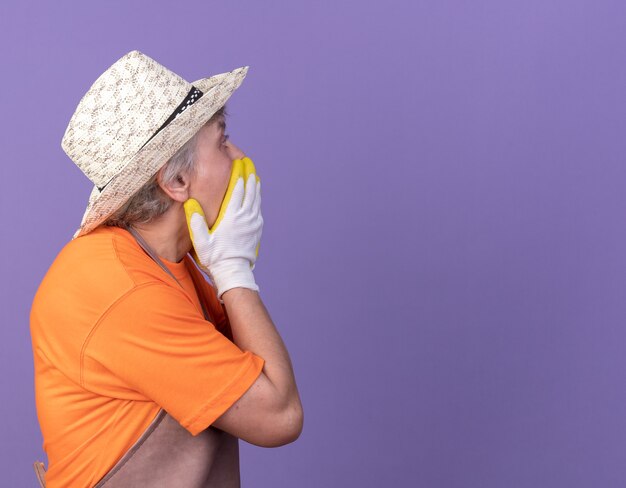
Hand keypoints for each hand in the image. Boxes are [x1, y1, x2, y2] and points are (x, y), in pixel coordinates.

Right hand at [184, 157, 262, 297]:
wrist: (234, 271)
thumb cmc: (215, 256)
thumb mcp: (200, 240)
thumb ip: (195, 221)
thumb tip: (190, 202)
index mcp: (231, 216)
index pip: (236, 189)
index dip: (237, 173)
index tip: (237, 161)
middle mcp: (245, 216)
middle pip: (249, 189)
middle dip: (248, 173)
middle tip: (247, 160)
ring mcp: (253, 222)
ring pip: (256, 197)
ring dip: (254, 183)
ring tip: (252, 171)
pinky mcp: (257, 227)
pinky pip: (258, 207)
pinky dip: (257, 196)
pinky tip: (256, 191)